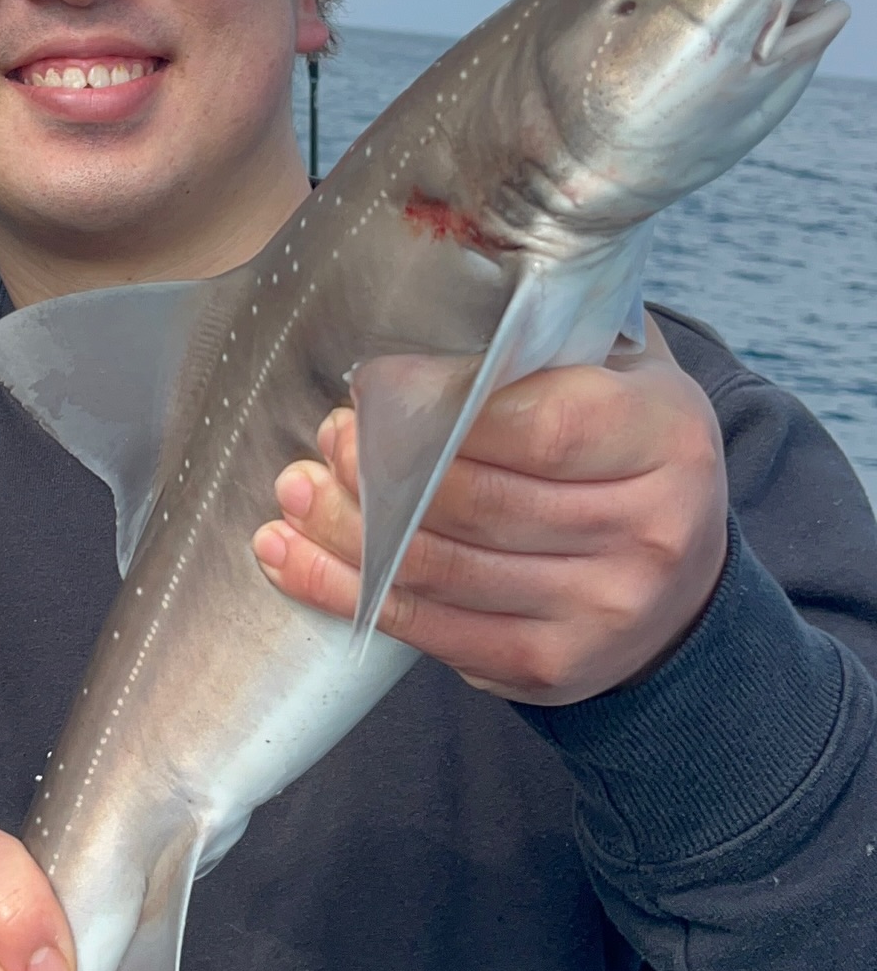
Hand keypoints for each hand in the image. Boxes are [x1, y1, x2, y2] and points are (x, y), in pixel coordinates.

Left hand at [251, 317, 729, 704]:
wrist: (679, 583)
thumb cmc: (623, 451)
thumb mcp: (618, 372)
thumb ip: (544, 340)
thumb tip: (423, 305)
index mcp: (667, 438)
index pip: (540, 426)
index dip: (441, 409)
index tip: (372, 385)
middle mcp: (648, 532)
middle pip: (479, 504)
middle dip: (379, 471)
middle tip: (327, 438)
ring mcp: (601, 609)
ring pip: (440, 570)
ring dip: (345, 532)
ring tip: (295, 492)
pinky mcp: (548, 665)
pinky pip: (428, 630)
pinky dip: (345, 594)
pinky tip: (291, 558)